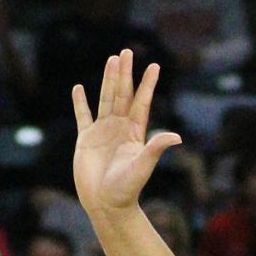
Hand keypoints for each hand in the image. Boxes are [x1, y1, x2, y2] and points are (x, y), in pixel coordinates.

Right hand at [71, 50, 183, 222]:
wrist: (105, 204)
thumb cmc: (126, 189)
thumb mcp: (142, 166)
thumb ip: (156, 148)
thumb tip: (177, 137)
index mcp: (135, 133)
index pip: (142, 103)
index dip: (148, 85)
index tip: (155, 66)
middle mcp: (120, 129)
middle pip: (123, 95)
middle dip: (125, 73)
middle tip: (127, 51)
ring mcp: (103, 132)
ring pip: (105, 99)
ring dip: (108, 80)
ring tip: (111, 59)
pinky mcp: (86, 139)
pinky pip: (83, 116)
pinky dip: (80, 103)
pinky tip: (79, 88)